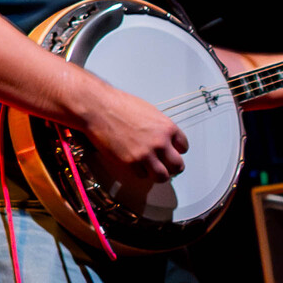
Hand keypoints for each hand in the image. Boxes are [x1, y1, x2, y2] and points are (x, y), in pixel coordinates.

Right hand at [73, 83, 188, 188]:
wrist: (99, 108)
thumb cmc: (119, 106)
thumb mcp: (149, 112)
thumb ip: (160, 128)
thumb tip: (164, 138)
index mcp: (167, 128)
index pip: (184, 147)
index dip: (176, 151)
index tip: (171, 152)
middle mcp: (160, 142)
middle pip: (178, 166)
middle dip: (173, 167)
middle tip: (167, 167)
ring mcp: (145, 154)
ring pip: (162, 176)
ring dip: (158, 175)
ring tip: (152, 171)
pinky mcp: (130, 162)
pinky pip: (141, 176)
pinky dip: (139, 172)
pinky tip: (134, 164)